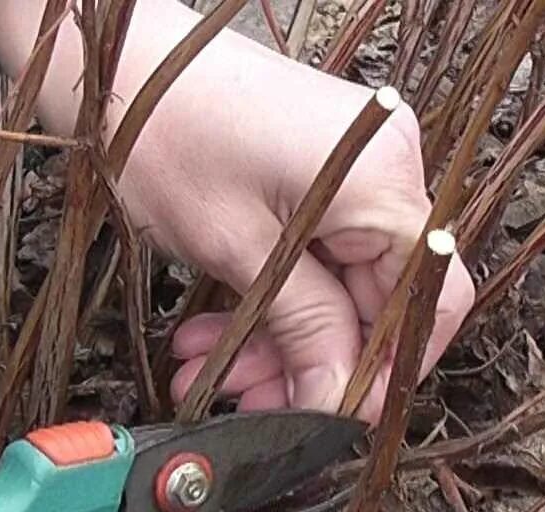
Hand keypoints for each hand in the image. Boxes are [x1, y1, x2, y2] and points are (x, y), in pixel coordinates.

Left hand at [0, 0, 476, 421]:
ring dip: (279, 339)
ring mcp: (353, 165)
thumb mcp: (238, 251)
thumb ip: (304, 330)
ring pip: (338, 286)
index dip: (389, 370)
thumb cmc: (165, 133)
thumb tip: (340, 402)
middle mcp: (385, 166)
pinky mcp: (317, 170)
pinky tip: (214, 335)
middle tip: (252, 404)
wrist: (112, 61)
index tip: (337, 417)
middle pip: (378, 298)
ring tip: (212, 373)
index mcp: (382, 179)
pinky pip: (313, 255)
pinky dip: (270, 299)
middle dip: (313, 361)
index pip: (431, 299)